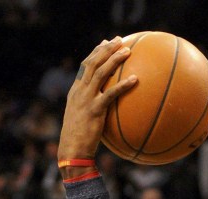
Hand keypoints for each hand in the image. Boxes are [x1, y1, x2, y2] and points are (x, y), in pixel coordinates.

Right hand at [58, 37, 137, 165]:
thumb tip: (107, 107)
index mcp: (76, 91)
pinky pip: (111, 94)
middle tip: (120, 40)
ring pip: (100, 73)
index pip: (85, 65)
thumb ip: (94, 107)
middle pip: (92, 63)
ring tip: (128, 51)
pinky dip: (123, 86)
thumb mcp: (84, 118)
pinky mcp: (95, 110)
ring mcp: (86, 99)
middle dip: (106, 49)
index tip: (106, 42)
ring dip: (114, 60)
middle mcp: (79, 91)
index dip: (96, 52)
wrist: (72, 150)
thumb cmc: (81, 138)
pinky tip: (136, 80)